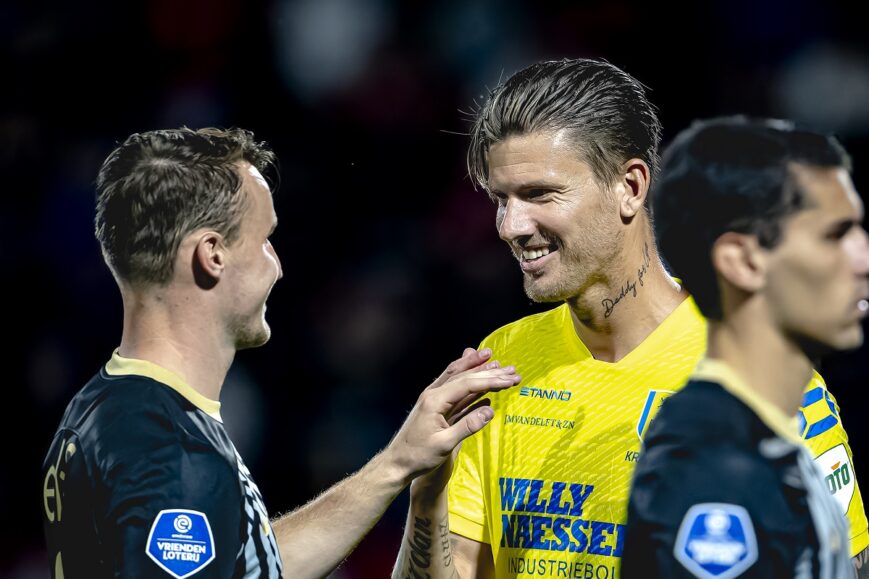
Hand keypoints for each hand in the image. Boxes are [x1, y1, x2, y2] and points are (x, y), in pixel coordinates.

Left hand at [385, 348, 519, 486]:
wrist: (397, 463)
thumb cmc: (418, 457)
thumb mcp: (444, 445)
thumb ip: (467, 427)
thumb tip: (490, 411)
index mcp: (435, 400)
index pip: (467, 384)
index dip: (490, 380)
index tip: (510, 380)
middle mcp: (433, 394)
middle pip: (465, 376)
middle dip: (489, 371)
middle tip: (512, 369)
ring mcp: (434, 399)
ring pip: (460, 379)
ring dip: (480, 372)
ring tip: (499, 365)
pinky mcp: (436, 407)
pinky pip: (456, 391)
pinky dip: (472, 386)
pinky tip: (483, 387)